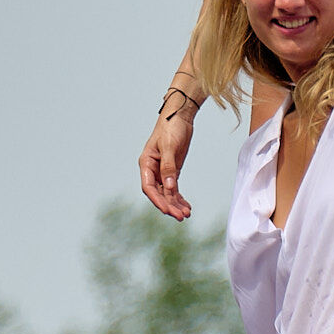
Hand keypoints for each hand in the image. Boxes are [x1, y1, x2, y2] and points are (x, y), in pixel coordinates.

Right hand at [139, 99, 195, 220]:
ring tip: (186, 214)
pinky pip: (174, 189)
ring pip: (167, 193)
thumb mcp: (170, 147)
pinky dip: (180, 198)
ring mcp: (162, 171)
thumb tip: (169, 187)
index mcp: (146, 163)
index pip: (149, 187)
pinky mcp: (172, 171)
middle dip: (169, 205)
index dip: (157, 200)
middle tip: (180, 216)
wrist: (180, 117)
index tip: (167, 210)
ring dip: (175, 204)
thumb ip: (169, 167)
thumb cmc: (171, 128)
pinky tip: (187, 207)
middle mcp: (152, 170)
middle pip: (159, 193)